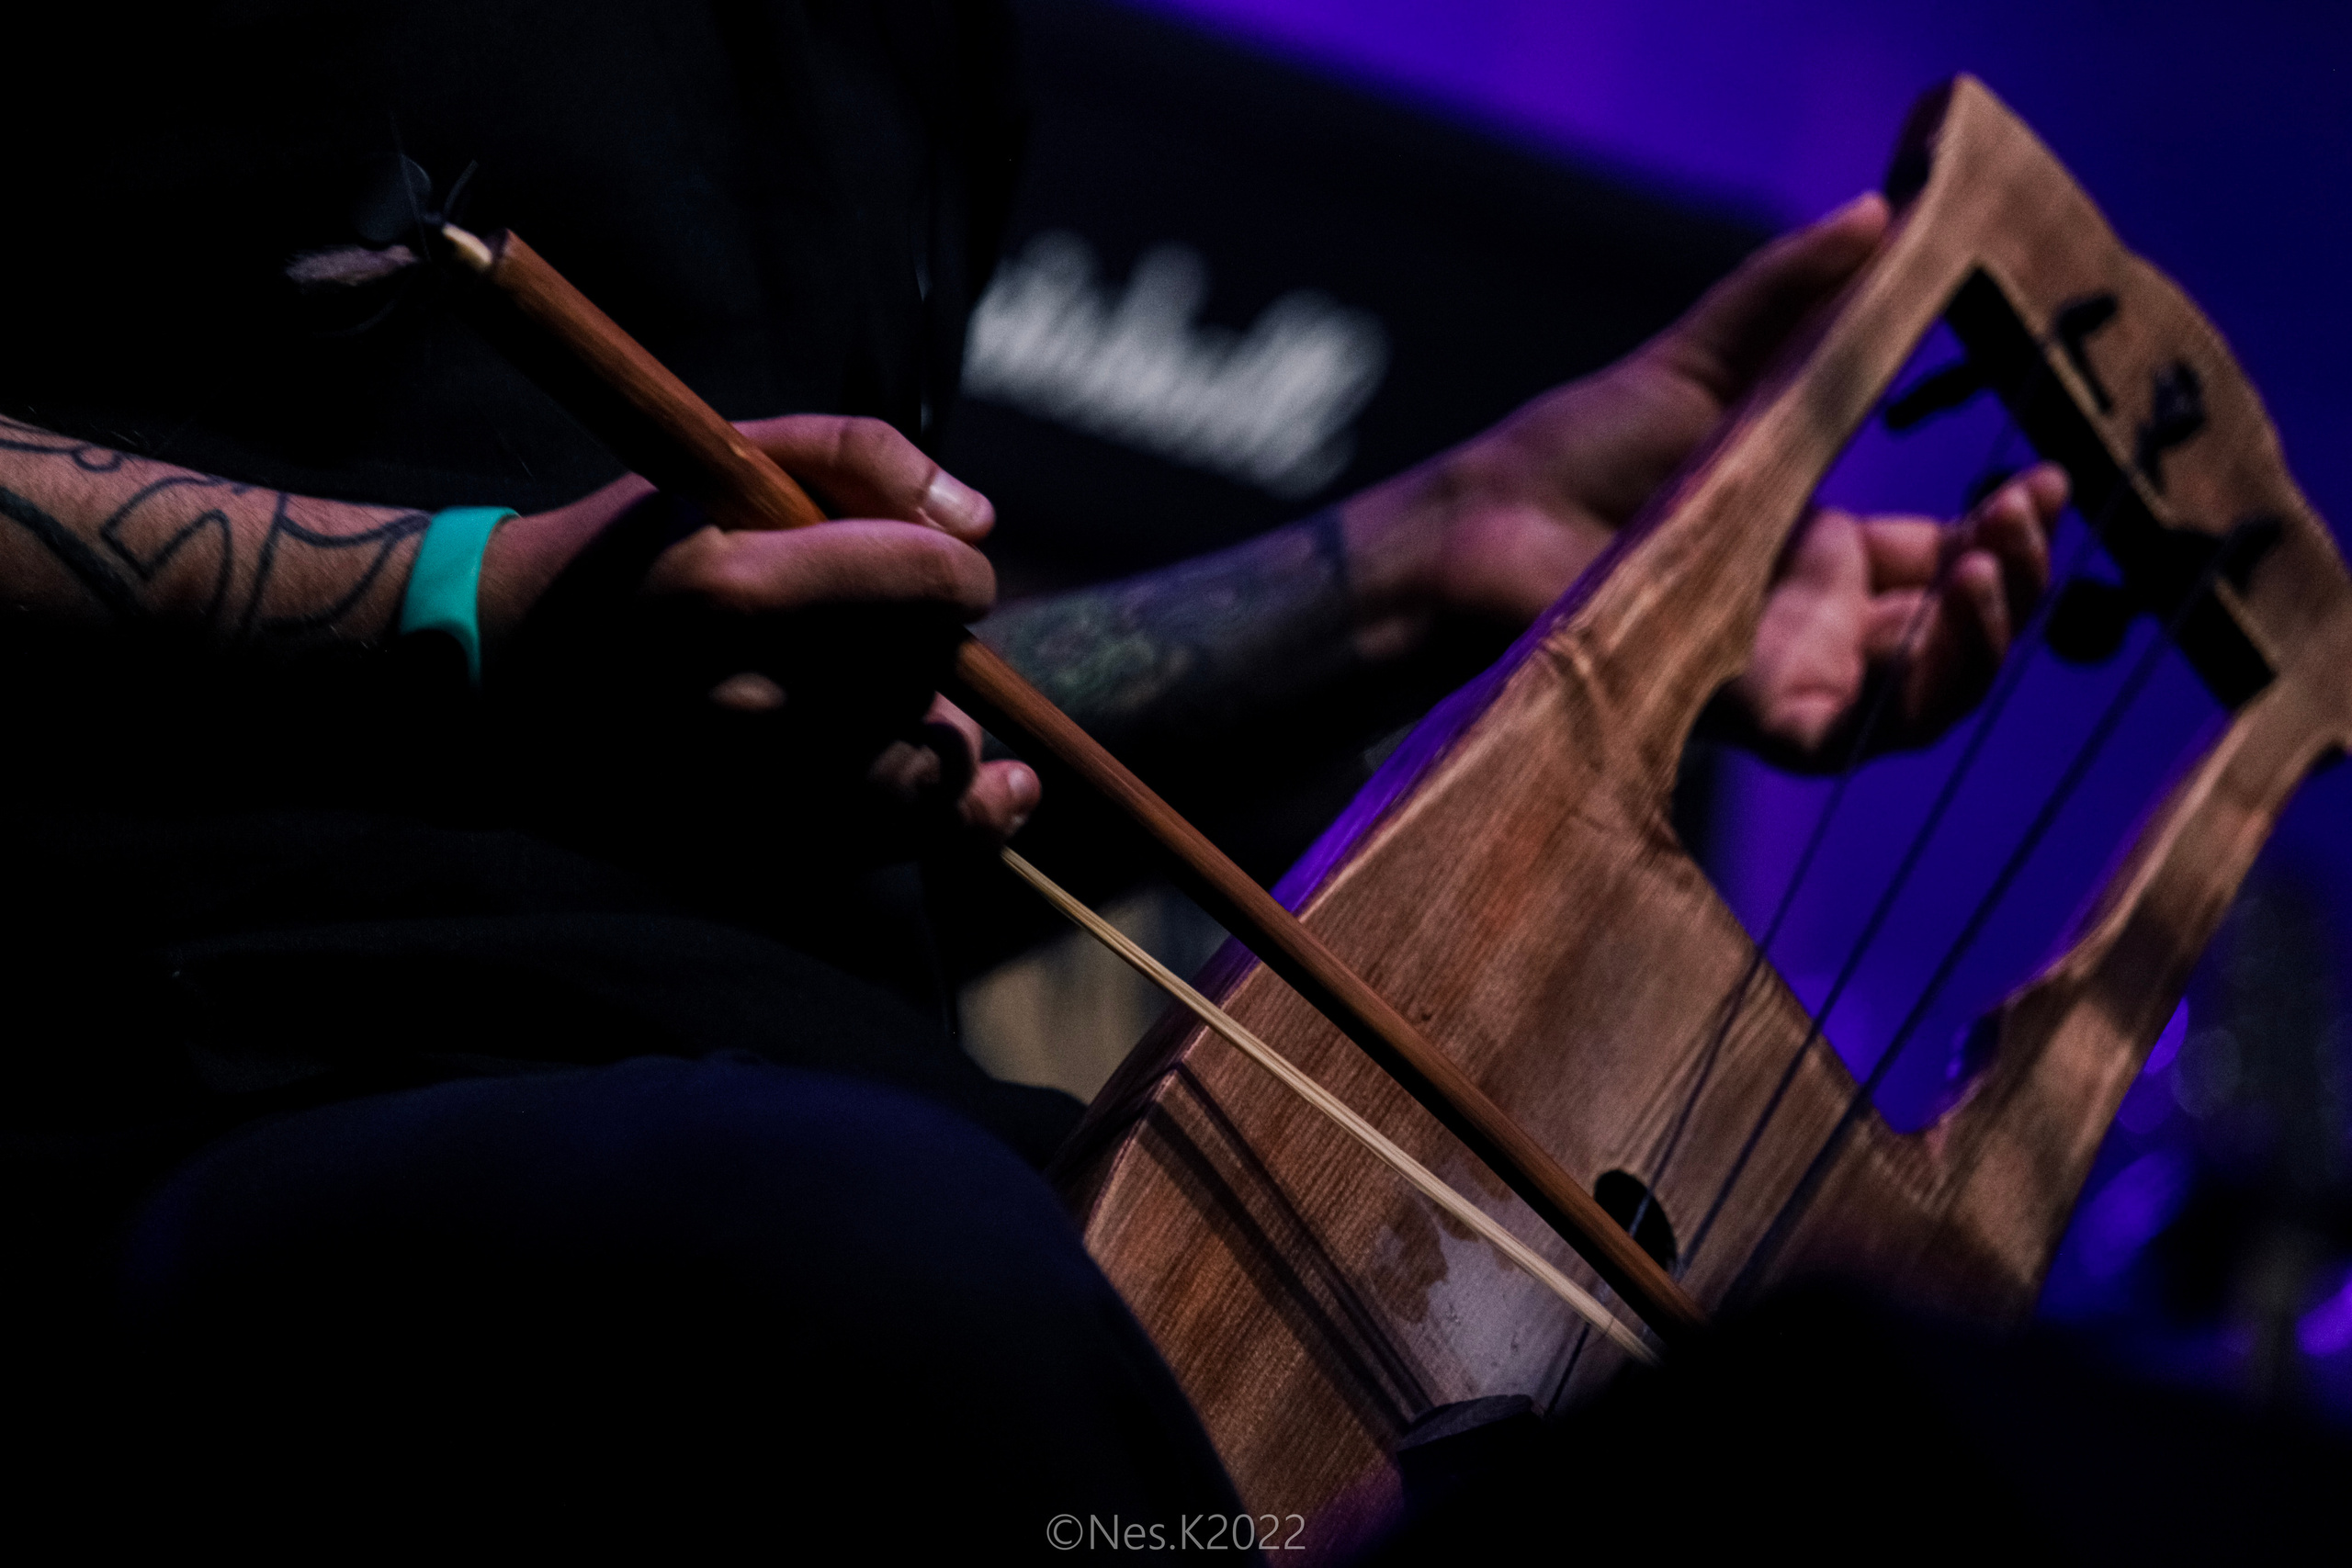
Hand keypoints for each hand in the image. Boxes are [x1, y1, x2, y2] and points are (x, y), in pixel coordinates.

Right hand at [478, 415, 1038, 842]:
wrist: (495, 684)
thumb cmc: (624, 553)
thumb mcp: (716, 459)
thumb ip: (857, 456)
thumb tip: (978, 521)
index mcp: (732, 593)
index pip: (931, 584)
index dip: (956, 571)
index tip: (937, 570)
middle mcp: (745, 706)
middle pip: (934, 675)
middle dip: (933, 645)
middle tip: (882, 630)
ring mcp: (749, 796)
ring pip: (930, 768)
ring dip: (941, 728)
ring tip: (898, 698)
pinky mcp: (754, 854)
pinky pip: (900, 840)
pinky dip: (954, 812)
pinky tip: (984, 785)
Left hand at [1341, 192, 2062, 762]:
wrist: (1484, 526)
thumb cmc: (1572, 456)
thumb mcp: (1706, 361)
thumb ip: (1791, 295)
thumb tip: (1880, 208)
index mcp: (1808, 551)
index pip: (1943, 554)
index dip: (2007, 523)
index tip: (2047, 469)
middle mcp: (1809, 624)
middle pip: (1956, 626)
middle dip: (2017, 570)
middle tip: (2028, 502)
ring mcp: (1789, 676)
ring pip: (1934, 689)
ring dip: (1996, 627)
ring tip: (2003, 551)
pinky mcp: (1760, 719)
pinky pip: (1876, 731)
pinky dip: (1937, 680)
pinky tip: (1960, 605)